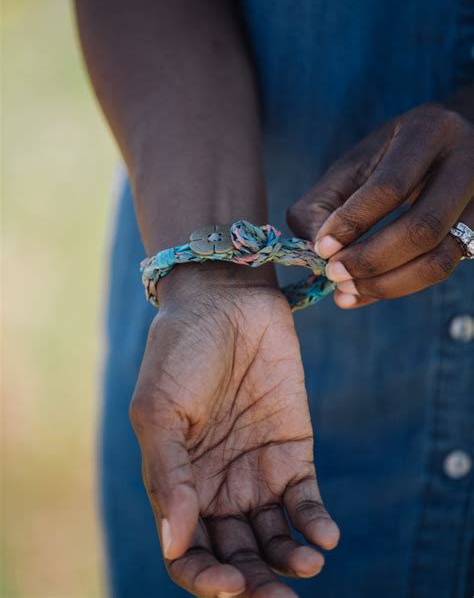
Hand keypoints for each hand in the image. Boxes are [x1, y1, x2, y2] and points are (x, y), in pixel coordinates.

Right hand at [130, 265, 338, 596]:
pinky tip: (324, 536)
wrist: (226, 300)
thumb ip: (167, 475)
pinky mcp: (293, 449)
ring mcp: (256, 470)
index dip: (204, 579)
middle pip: (236, 557)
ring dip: (290, 562)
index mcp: (177, 483)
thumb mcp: (159, 410)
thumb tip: (175, 543)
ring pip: (273, 539)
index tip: (231, 586)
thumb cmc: (180, 351)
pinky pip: (305, 502)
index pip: (187, 553)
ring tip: (308, 564)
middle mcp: (217, 486)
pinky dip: (316, 525)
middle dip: (255, 585)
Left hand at [287, 102, 473, 308]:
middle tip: (334, 274)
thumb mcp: (356, 162)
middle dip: (371, 260)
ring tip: (347, 291)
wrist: (452, 143)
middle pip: (422, 228)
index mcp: (428, 132)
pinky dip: (400, 286)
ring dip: (388, 284)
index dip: (352, 222)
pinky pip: (443, 268)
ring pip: (440, 258)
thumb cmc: (392, 154)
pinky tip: (367, 290)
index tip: (321, 248)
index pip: (390, 186)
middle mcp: (467, 162)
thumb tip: (313, 251)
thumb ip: (323, 201)